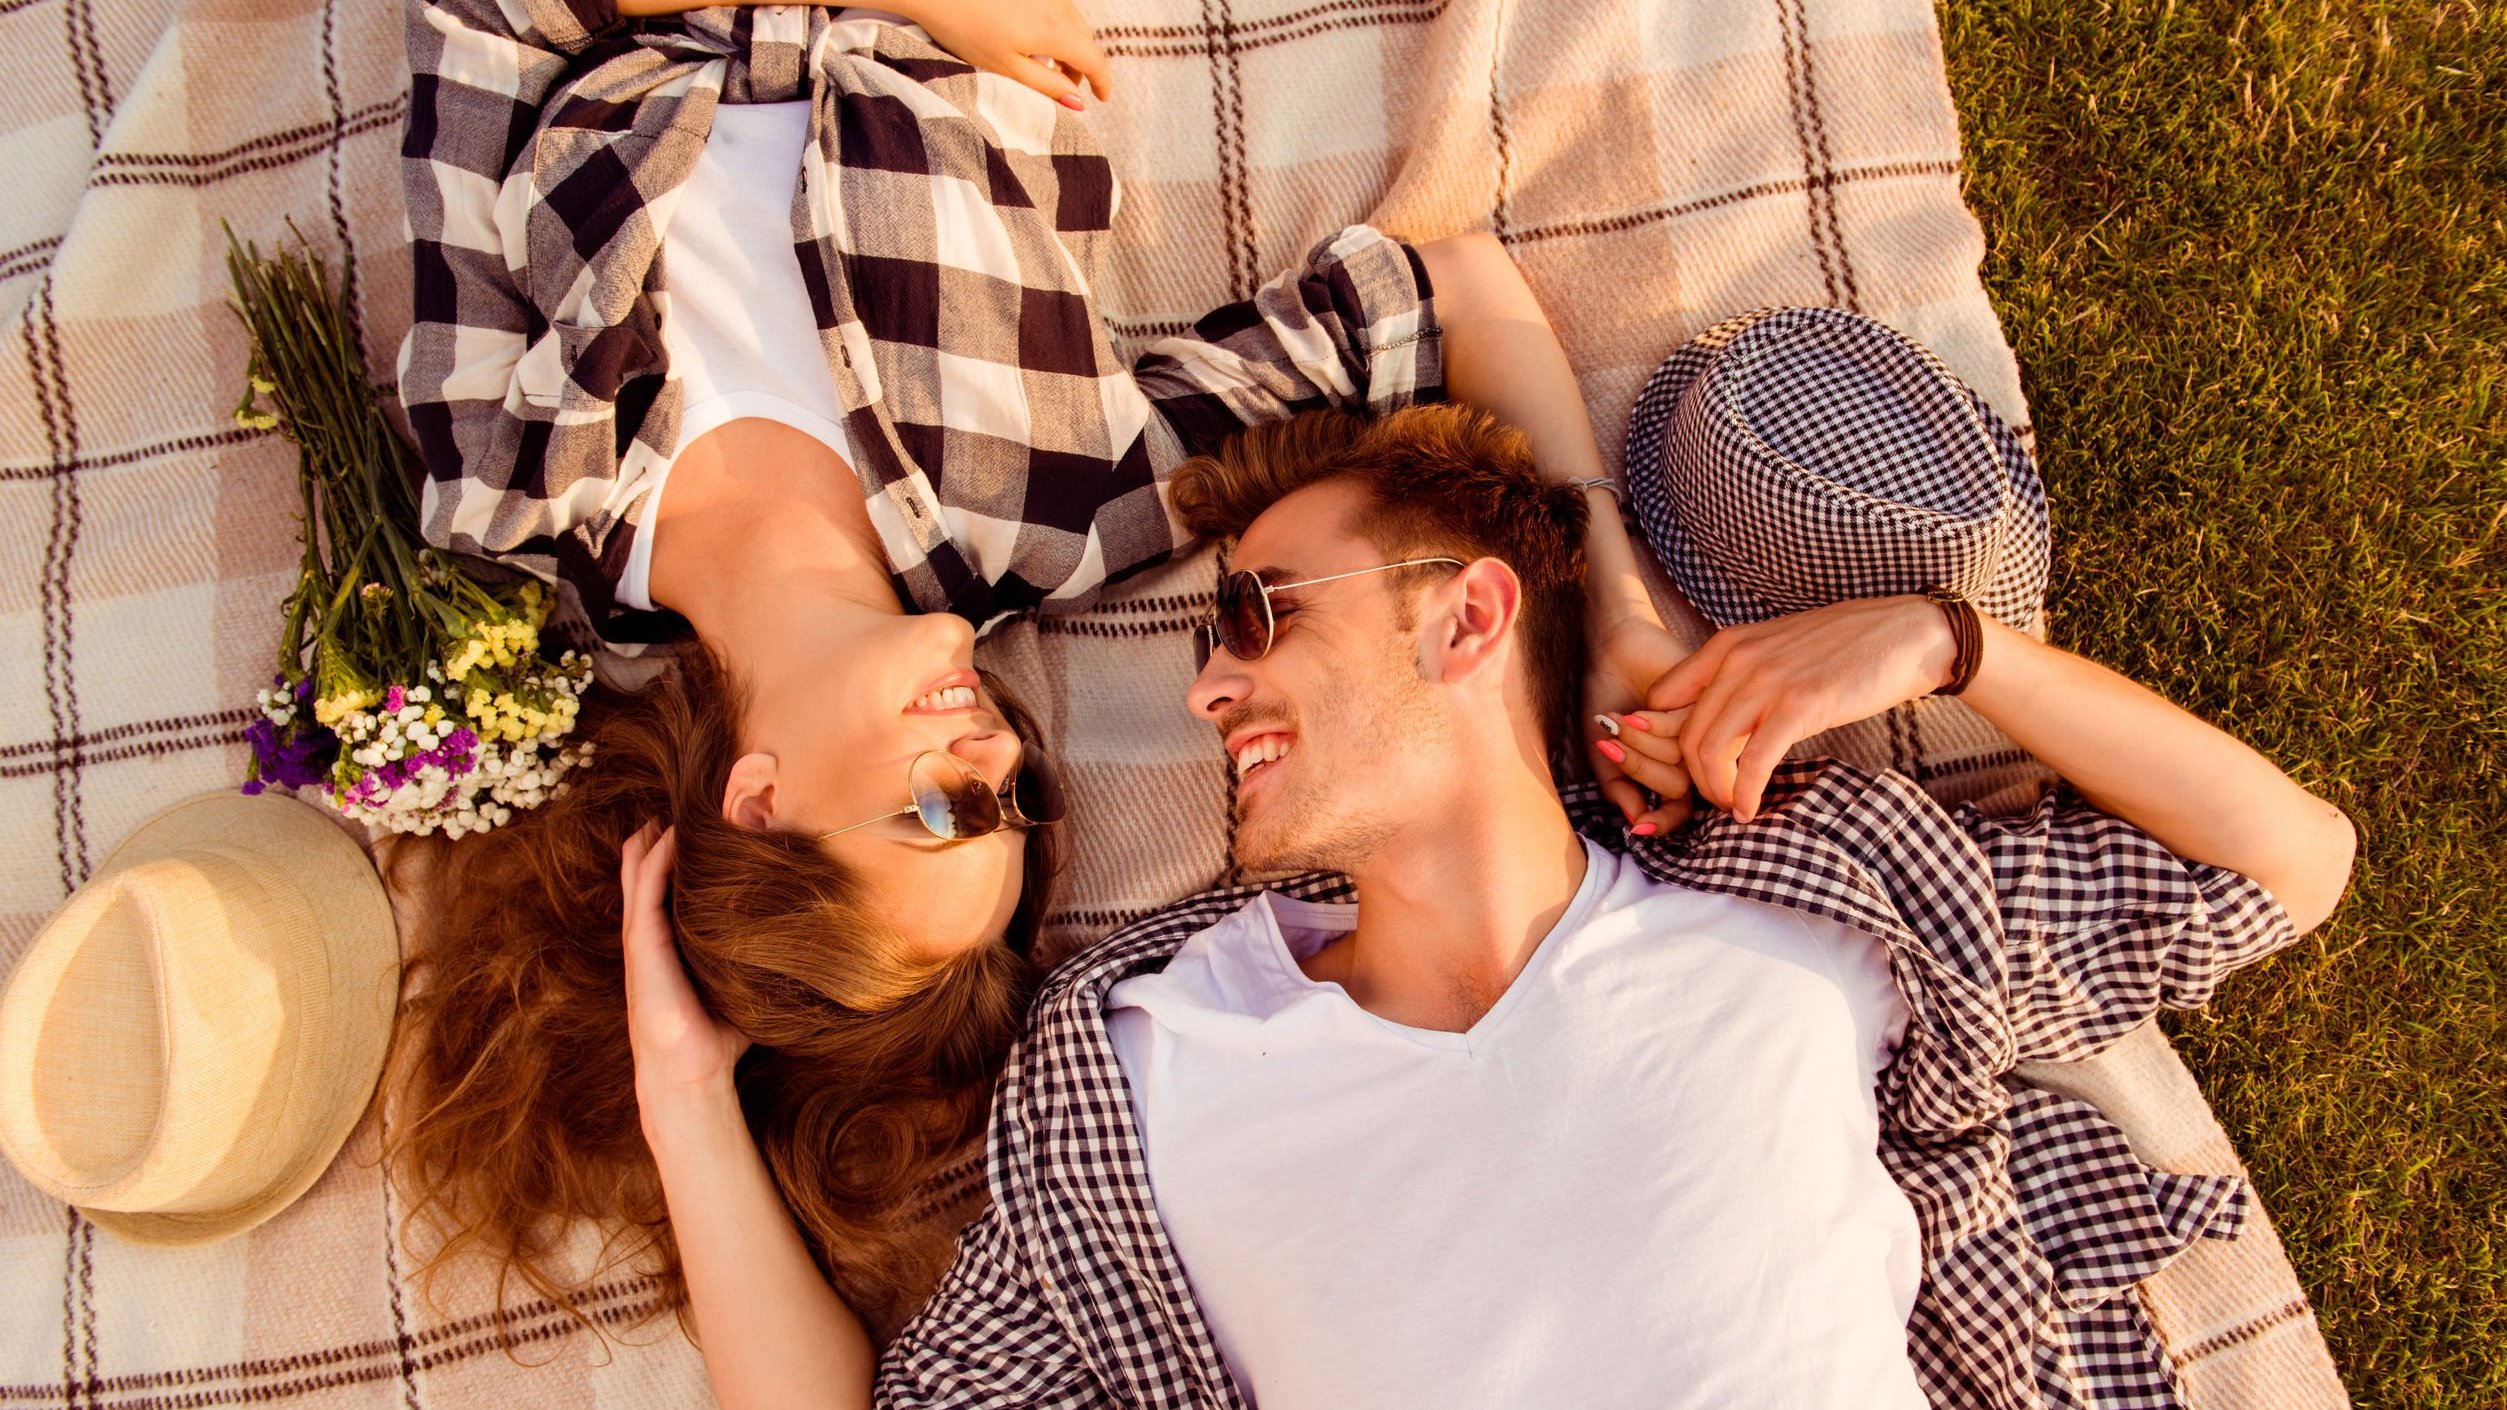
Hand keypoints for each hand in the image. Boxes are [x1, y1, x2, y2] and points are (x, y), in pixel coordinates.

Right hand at [621, 823, 750, 1129]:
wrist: (692, 1075)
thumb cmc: (720, 1038)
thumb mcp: (742, 988)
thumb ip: (759, 964)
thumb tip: (809, 950)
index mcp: (671, 948)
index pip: (668, 895)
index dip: (676, 864)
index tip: (697, 832)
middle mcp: (653, 942)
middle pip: (646, 882)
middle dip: (656, 847)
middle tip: (673, 811)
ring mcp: (644, 945)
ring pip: (640, 882)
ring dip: (650, 848)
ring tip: (660, 817)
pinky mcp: (643, 950)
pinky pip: (644, 897)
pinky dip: (652, 866)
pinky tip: (663, 840)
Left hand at [905, 0, 1111, 107]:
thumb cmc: (967, 30)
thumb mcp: (1008, 68)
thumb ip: (1047, 87)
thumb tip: (1078, 103)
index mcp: (1056, 31)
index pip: (1094, 60)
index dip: (1103, 82)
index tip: (1102, 99)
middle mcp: (1058, 7)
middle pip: (1086, 41)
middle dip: (1083, 66)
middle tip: (1068, 88)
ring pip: (1074, 23)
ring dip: (1070, 46)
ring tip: (1048, 65)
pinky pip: (1058, 9)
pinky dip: (1057, 28)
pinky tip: (1035, 38)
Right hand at [1581, 612, 1694, 834]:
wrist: (1610, 651)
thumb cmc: (1606, 696)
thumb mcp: (1601, 751)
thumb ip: (1617, 789)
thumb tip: (1638, 824)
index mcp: (1669, 768)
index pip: (1679, 811)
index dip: (1661, 823)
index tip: (1640, 827)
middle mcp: (1690, 753)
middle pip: (1676, 788)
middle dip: (1636, 769)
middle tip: (1608, 744)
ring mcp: (1700, 730)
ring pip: (1680, 762)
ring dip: (1641, 747)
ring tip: (1619, 721)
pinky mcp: (1706, 703)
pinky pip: (1684, 734)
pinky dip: (1652, 727)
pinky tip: (1636, 711)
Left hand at [1645, 595, 1956, 821]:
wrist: (1906, 634)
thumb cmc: (1844, 647)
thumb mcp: (1777, 648)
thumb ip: (1740, 674)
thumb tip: (1714, 715)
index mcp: (1727, 645)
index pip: (1664, 700)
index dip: (1666, 740)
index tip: (1686, 766)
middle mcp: (1738, 660)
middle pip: (1685, 734)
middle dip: (1693, 777)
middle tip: (1714, 798)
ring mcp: (1766, 682)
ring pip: (1710, 752)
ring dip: (1716, 791)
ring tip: (1732, 806)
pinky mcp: (1799, 707)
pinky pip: (1752, 763)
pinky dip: (1744, 795)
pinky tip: (1749, 810)